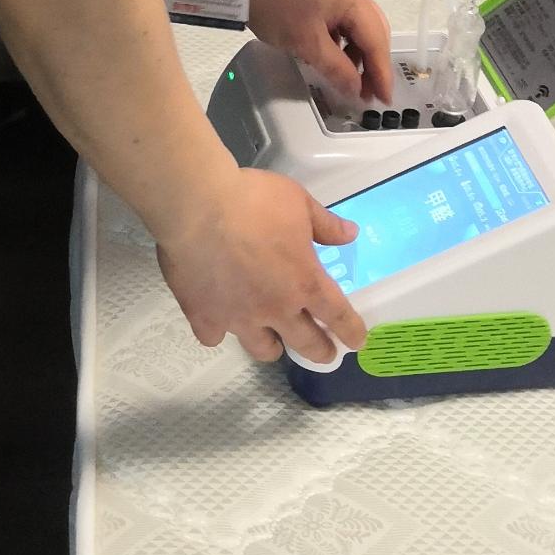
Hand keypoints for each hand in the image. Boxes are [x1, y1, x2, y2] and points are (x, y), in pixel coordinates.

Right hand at [157, 167, 368, 364]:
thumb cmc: (254, 200)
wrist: (198, 206)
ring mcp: (238, 317)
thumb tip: (350, 234)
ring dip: (274, 348)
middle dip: (321, 351)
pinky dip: (220, 332)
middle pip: (306, 343)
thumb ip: (326, 224)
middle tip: (326, 354)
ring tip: (275, 345)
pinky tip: (219, 323)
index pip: (338, 316)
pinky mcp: (204, 316)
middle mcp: (276, 308)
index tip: (357, 341)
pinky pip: (215, 338)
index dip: (352, 331)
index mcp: (305, 282)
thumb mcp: (299, 202)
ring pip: (262, 349)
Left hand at [248, 0, 392, 105]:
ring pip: (359, 28)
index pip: (376, 41)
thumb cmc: (276, 8)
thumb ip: (336, 68)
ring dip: (358, 55)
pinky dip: (344, 43)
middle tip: (370, 94)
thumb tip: (356, 89)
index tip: (385, 99)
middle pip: (374, 32)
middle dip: (374, 64)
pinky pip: (344, 22)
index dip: (382, 73)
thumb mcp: (306, 43)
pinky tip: (336, 60)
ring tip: (351, 81)